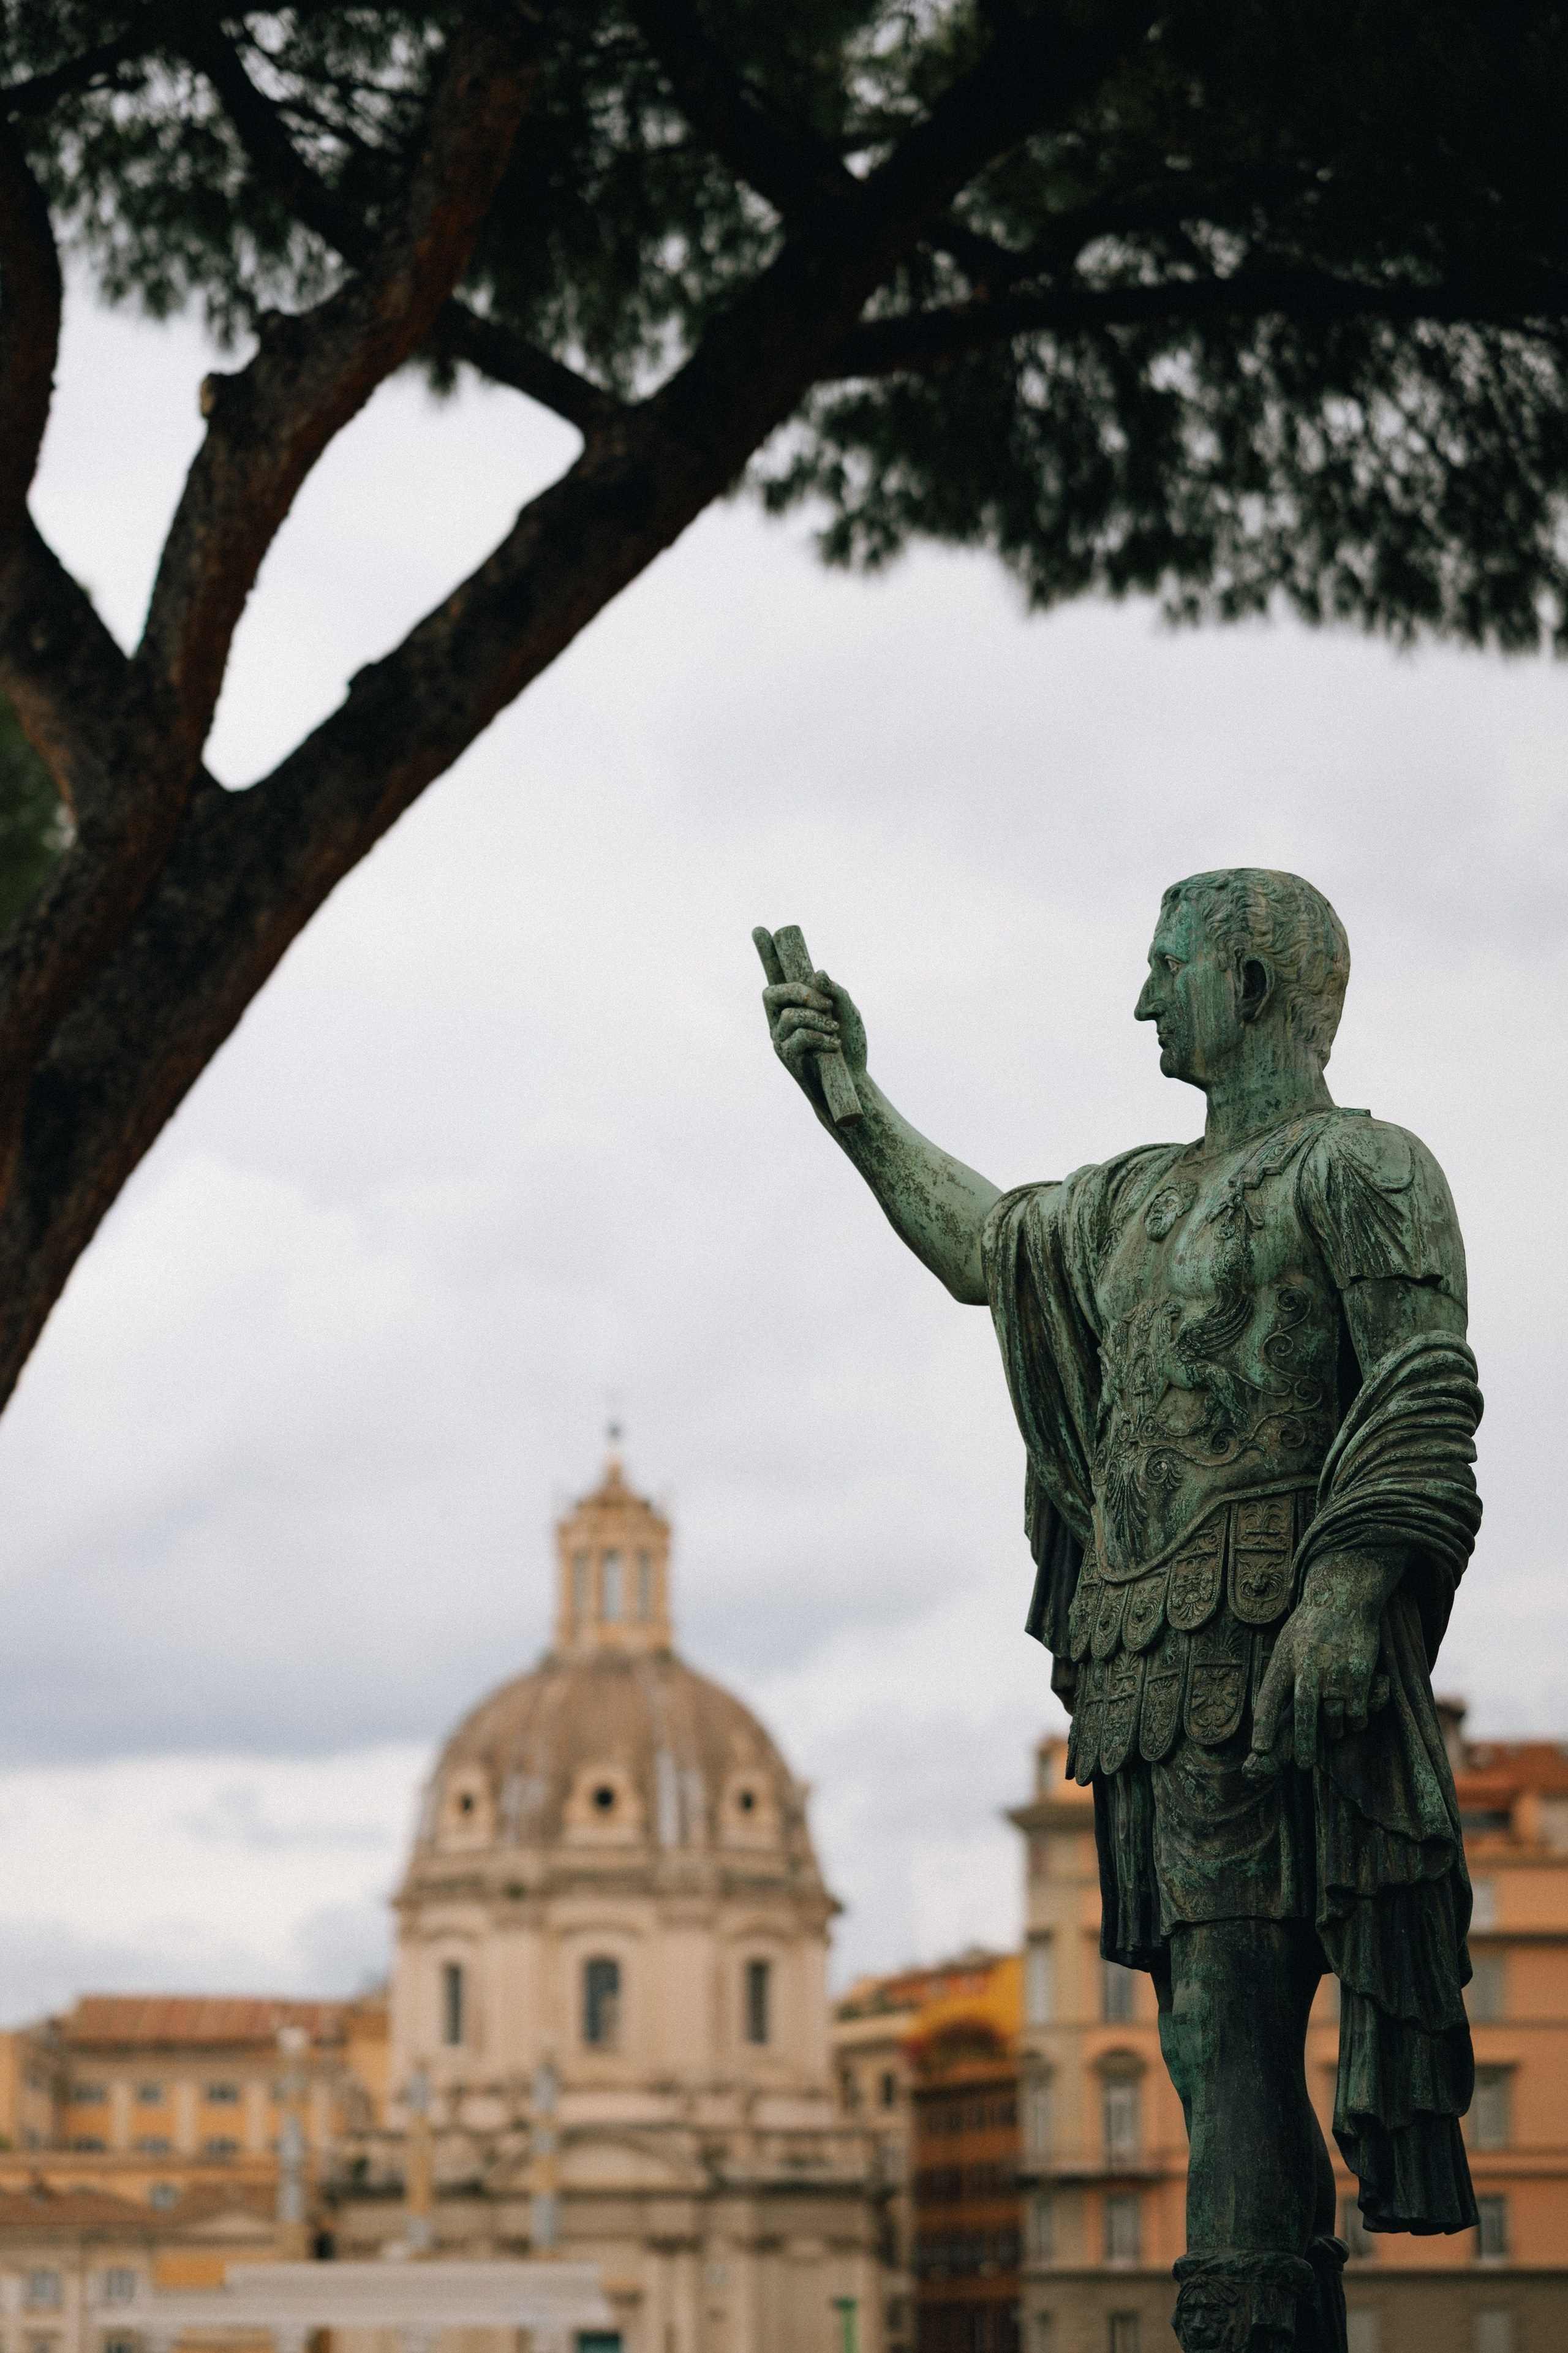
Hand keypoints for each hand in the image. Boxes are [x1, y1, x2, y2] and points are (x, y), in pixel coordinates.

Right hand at [760, 964, 868, 1103]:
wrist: (853, 1083)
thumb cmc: (849, 1047)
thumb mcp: (849, 1013)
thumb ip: (836, 992)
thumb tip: (819, 972)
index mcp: (794, 1004)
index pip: (776, 975)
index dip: (766, 953)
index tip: (760, 929)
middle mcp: (780, 1019)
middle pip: (771, 991)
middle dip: (798, 991)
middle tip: (825, 1003)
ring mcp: (780, 1038)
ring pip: (790, 1015)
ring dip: (817, 1018)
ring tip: (835, 1028)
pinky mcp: (786, 1057)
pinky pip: (799, 1036)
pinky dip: (821, 1037)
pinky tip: (834, 1044)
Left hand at [1244, 1550, 1396, 1777]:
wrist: (1344, 1596)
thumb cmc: (1310, 1625)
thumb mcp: (1286, 1643)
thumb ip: (1283, 1676)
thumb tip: (1274, 1714)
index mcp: (1283, 1660)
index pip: (1268, 1699)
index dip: (1264, 1726)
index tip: (1260, 1750)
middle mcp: (1307, 1666)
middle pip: (1304, 1714)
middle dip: (1304, 1744)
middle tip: (1303, 1765)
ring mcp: (1335, 1670)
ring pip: (1334, 1716)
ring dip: (1335, 1729)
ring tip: (1334, 1731)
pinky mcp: (1359, 1672)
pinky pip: (1357, 1710)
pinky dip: (1356, 1719)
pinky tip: (1354, 1717)